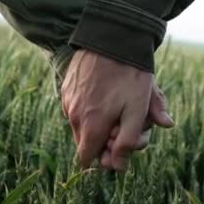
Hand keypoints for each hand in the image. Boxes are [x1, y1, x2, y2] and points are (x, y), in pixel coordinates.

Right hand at [61, 49, 173, 170]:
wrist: (111, 37)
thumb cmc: (129, 74)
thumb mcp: (137, 109)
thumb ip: (128, 140)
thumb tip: (119, 166)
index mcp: (90, 125)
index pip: (86, 158)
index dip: (104, 157)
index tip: (120, 143)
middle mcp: (72, 115)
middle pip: (84, 141)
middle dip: (103, 138)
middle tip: (125, 121)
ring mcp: (67, 99)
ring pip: (80, 124)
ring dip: (96, 122)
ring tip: (117, 104)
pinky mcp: (67, 86)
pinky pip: (75, 107)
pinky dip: (89, 107)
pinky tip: (106, 91)